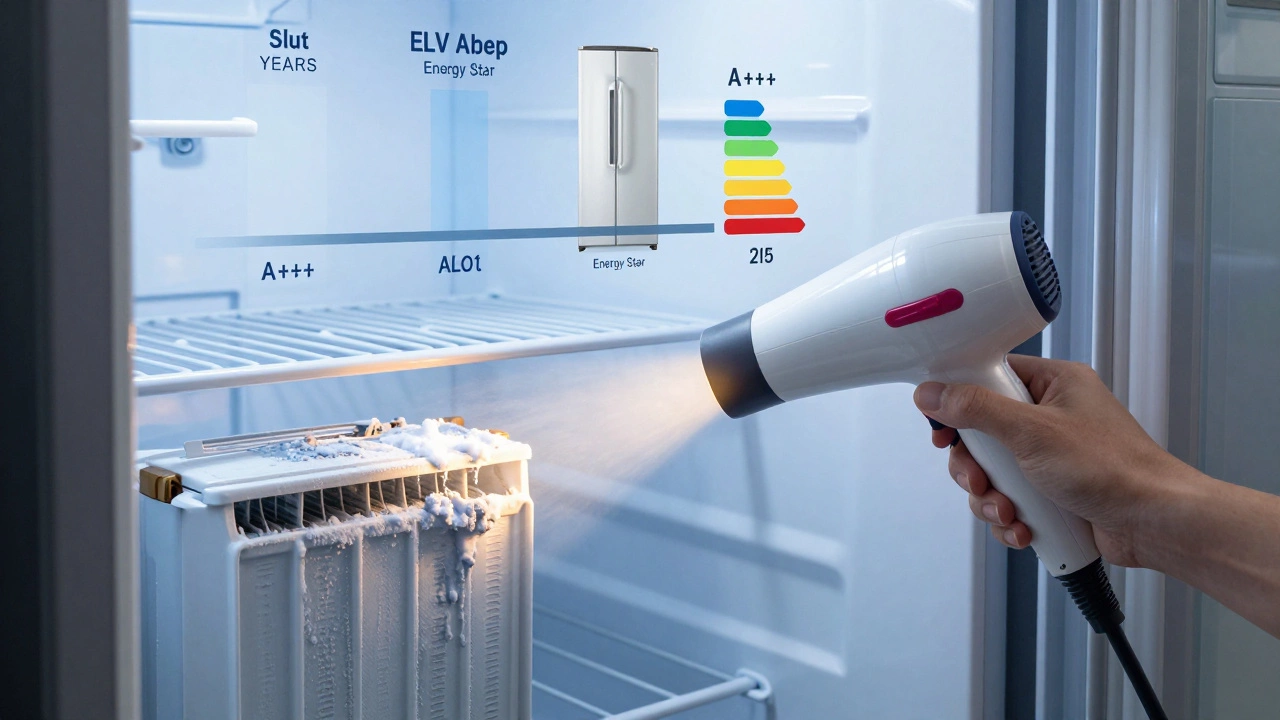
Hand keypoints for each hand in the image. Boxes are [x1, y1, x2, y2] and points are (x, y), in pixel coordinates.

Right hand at [913, 355, 1187, 567]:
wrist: (1155, 524)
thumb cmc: (1113, 468)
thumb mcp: (1031, 432)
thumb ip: (976, 410)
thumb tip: (931, 393)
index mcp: (1053, 384)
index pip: (988, 377)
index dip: (958, 402)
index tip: (943, 429)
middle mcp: (1051, 416)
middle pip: (981, 433)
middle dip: (975, 467)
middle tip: (980, 480)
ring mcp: (1051, 456)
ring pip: (992, 473)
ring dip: (991, 499)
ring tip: (1009, 513)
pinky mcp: (1052, 492)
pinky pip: (1010, 500)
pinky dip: (1010, 518)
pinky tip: (1023, 529)